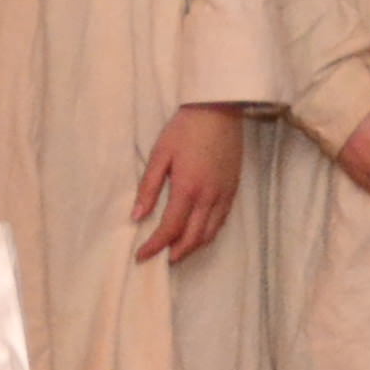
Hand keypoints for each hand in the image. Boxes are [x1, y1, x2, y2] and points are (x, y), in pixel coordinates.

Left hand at [130, 107, 248, 260]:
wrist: (219, 110)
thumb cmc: (184, 129)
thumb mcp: (160, 154)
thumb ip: (148, 187)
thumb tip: (137, 216)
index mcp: (187, 188)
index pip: (170, 228)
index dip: (154, 246)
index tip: (141, 255)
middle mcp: (209, 197)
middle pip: (193, 238)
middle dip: (175, 253)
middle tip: (160, 259)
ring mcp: (224, 195)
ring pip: (209, 233)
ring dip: (193, 247)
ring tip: (177, 252)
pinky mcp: (233, 189)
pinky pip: (221, 221)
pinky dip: (208, 234)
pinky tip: (198, 234)